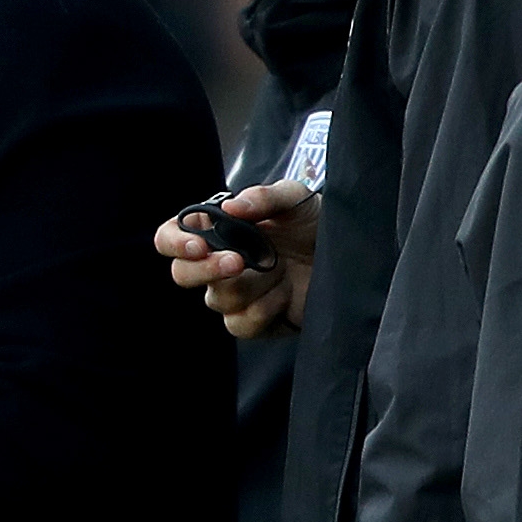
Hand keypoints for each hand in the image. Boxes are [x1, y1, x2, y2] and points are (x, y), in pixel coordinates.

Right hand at [162, 181, 316, 337]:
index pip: (171, 237)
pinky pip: (240, 324)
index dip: (175, 243)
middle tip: (238, 261)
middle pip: (182, 274)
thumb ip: (263, 197)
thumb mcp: (295, 198)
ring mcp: (234, 294)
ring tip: (281, 269)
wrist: (350, 256)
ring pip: (216, 298)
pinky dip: (264, 309)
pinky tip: (285, 294)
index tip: (197, 246)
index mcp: (216, 229)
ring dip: (251, 284)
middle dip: (207, 269)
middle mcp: (217, 263)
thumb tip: (229, 207)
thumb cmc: (315, 223)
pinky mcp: (253, 321)